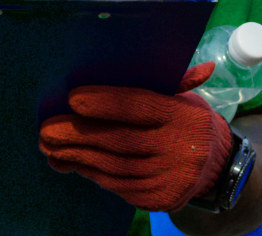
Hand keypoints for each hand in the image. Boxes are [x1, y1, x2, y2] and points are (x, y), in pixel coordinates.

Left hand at [39, 64, 230, 212]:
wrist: (216, 167)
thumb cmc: (186, 119)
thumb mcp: (182, 98)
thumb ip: (163, 82)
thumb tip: (149, 60)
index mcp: (181, 115)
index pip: (138, 106)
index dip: (104, 103)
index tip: (72, 98)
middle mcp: (177, 149)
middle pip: (119, 141)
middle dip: (77, 135)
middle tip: (45, 130)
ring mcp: (168, 178)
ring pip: (113, 167)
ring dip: (76, 156)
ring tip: (49, 147)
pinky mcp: (158, 200)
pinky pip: (118, 186)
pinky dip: (91, 173)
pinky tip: (71, 163)